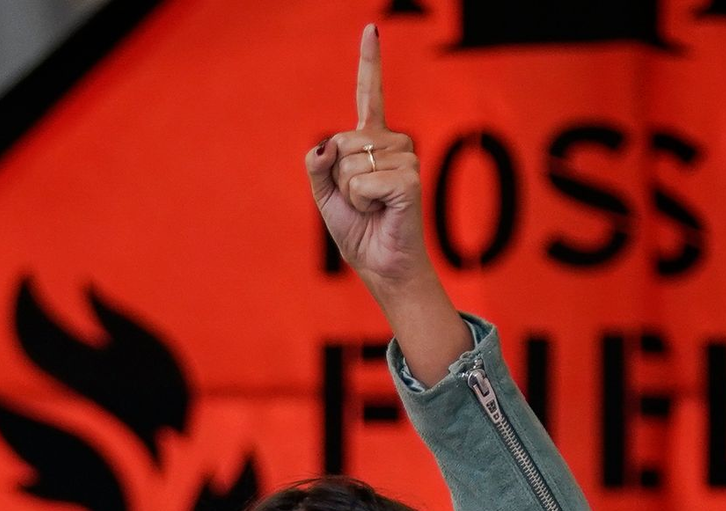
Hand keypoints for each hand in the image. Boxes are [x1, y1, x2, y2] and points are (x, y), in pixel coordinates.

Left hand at [306, 25, 430, 296]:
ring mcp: (405, 159)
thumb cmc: (358, 232)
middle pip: (342, 141)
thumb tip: (324, 147)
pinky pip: (362, 181)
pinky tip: (380, 212)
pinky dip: (361, 202)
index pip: (369, 95)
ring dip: (351, 194)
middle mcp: (393, 144)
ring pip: (350, 163)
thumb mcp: (325, 196)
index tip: (371, 28)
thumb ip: (316, 166)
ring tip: (372, 209)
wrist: (380, 265)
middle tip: (361, 202)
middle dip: (339, 177)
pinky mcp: (408, 179)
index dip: (369, 62)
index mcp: (372, 143)